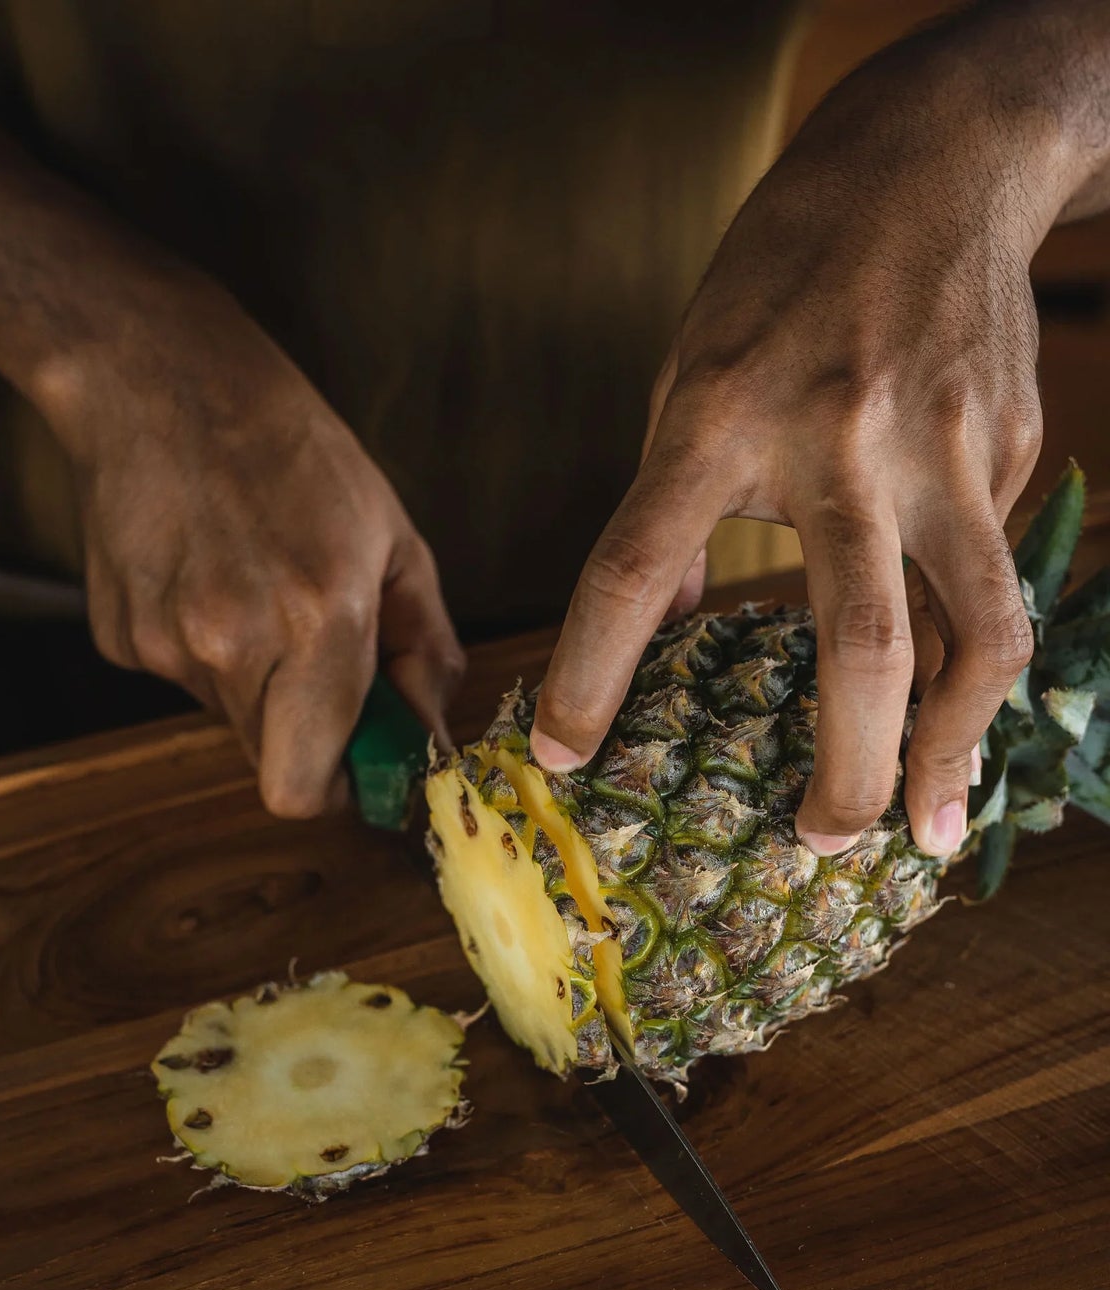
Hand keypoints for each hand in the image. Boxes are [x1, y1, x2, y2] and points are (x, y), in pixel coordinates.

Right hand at [65, 291, 463, 816]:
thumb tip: (431, 732)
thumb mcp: (393, 539)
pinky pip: (179, 679)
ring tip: (258, 592)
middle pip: (270, 768)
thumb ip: (424, 649)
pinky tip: (207, 575)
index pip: (308, 790)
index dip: (340, 792)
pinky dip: (201, 650)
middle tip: (322, 680)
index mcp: (318, 624)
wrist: (159, 380)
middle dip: (305, 742)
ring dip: (256, 686)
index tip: (362, 768)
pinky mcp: (118, 636)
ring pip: (228, 721)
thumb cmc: (292, 451)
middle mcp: (232, 646)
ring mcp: (164, 645)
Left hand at [532, 4, 1109, 857]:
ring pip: (977, 628)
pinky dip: (971, 659)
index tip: (566, 757)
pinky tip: (952, 715)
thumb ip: (676, 505)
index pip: (635, 566)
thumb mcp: (690, 370)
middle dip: (844, 767)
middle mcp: (841, 437)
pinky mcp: (1008, 447)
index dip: (592, 674)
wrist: (935, 160)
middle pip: (855, 637)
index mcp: (721, 412)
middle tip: (819, 845)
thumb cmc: (784, 274)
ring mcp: (943, 446)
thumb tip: (671, 630)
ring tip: (921, 830)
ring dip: (952, 747)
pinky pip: (992, 574)